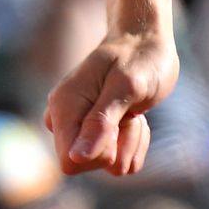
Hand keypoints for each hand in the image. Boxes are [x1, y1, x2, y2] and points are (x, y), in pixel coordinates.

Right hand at [47, 27, 178, 176]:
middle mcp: (65, 120)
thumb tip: (76, 157)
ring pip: (109, 164)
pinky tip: (134, 116)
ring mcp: (82, 128)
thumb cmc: (139, 58)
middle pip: (87, 165)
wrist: (146, 42)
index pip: (70, 162)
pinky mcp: (99, 133)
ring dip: (129, 141)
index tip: (116, 124)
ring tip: (132, 110)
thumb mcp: (126, 86)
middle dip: (118, 145)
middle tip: (128, 111)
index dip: (99, 153)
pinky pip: (121, 160)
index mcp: (63, 107)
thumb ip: (101, 122)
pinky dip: (135, 142)